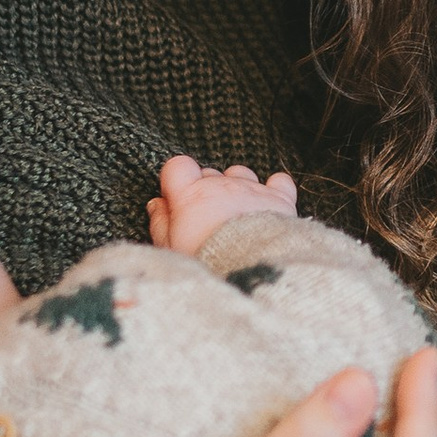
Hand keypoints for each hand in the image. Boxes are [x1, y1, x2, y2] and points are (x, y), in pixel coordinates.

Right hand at [146, 152, 298, 253]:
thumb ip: (161, 223)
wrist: (252, 269)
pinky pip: (279, 181)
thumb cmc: (208, 262)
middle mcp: (221, 185)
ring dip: (237, 187)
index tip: (178, 198)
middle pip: (210, 173)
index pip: (178, 166)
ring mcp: (251, 189)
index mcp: (190, 194)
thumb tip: (157, 205)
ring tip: (236, 214)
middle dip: (206, 190)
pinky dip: (274, 188)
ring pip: (241, 173)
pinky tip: (269, 203)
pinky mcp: (278, 198)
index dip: (177, 179)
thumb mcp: (172, 249)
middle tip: (207, 219)